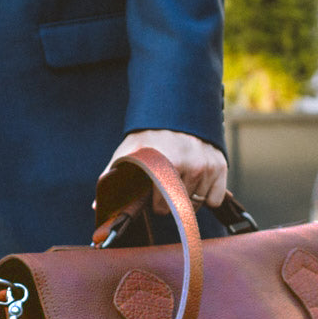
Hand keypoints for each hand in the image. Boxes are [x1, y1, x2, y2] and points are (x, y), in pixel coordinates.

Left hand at [100, 129, 227, 212]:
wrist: (174, 111)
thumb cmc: (147, 136)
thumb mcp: (127, 152)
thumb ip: (113, 177)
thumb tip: (97, 205)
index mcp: (165, 163)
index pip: (163, 206)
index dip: (156, 206)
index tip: (154, 199)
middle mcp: (189, 165)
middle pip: (180, 207)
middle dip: (171, 204)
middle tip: (166, 190)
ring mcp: (206, 166)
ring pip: (197, 204)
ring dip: (189, 200)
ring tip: (181, 182)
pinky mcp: (220, 166)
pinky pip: (214, 199)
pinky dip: (207, 196)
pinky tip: (197, 183)